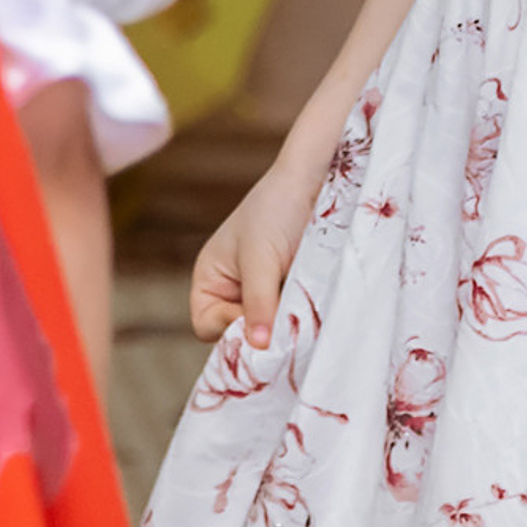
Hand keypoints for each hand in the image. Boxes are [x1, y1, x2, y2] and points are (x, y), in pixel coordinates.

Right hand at [189, 157, 321, 344]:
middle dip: (262, 329)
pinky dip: (300, 313)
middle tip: (285, 319)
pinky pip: (291, 315)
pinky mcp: (292, 290)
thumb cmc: (277, 208)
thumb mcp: (260, 257)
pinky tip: (312, 301)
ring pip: (270, 328)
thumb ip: (257, 303)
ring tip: (301, 303)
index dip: (229, 328)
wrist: (318, 178)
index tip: (257, 317)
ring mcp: (265, 291)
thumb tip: (259, 347)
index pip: (208, 326)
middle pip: (240, 333)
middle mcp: (233, 289)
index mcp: (210, 279)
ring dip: (285, 321)